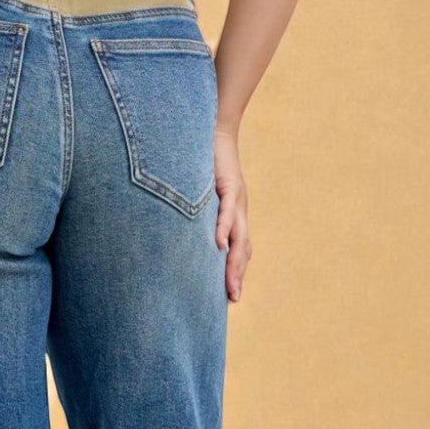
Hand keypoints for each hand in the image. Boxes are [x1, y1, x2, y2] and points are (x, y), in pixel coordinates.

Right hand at [213, 126, 250, 302]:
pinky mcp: (228, 184)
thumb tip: (187, 231)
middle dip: (237, 275)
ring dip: (234, 263)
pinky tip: (218, 246)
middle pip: (243, 249)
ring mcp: (236, 199)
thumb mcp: (204, 191)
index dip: (236, 271)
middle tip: (233, 299)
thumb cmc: (206, 161)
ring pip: (238, 237)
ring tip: (230, 285)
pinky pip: (226, 212)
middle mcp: (240, 210)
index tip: (230, 295)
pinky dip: (223, 229)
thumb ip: (200, 211)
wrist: (216, 129)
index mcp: (236, 214)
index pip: (240, 248)